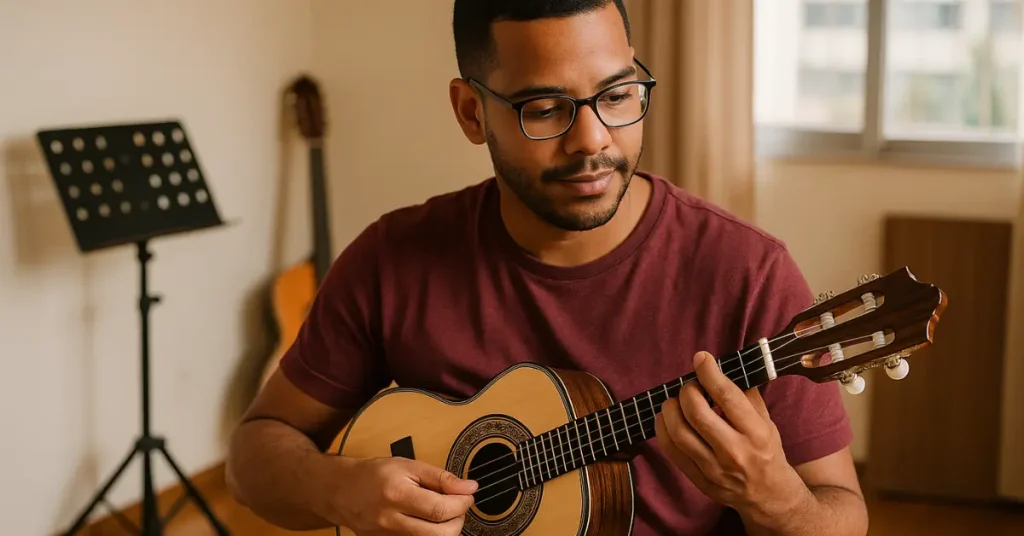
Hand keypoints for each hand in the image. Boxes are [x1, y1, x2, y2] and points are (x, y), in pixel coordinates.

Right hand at [327, 456, 477, 534]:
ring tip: (444, 512)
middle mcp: (391, 520)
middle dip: (458, 520)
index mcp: (397, 495)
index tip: (468, 494)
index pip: (440, 510)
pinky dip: (430, 534)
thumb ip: (441, 478)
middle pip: (439, 535)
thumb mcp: (408, 465)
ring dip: (446, 529)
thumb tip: (469, 488)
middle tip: (459, 506)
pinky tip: (429, 521)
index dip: (462, 504)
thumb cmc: (375, 474)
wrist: (341, 491)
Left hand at [655, 351, 808, 526]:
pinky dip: (663, 430)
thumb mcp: (767, 422)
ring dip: (670, 409)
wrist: (769, 496)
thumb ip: (747, 396)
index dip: (709, 373)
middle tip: (689, 386)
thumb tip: (724, 368)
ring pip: (679, 433)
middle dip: (687, 391)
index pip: (727, 397)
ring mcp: (715, 469)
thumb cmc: (767, 452)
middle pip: (697, 414)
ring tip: (675, 402)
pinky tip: (667, 419)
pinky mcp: (699, 480)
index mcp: (756, 433)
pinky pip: (671, 451)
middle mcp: (735, 452)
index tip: (701, 358)